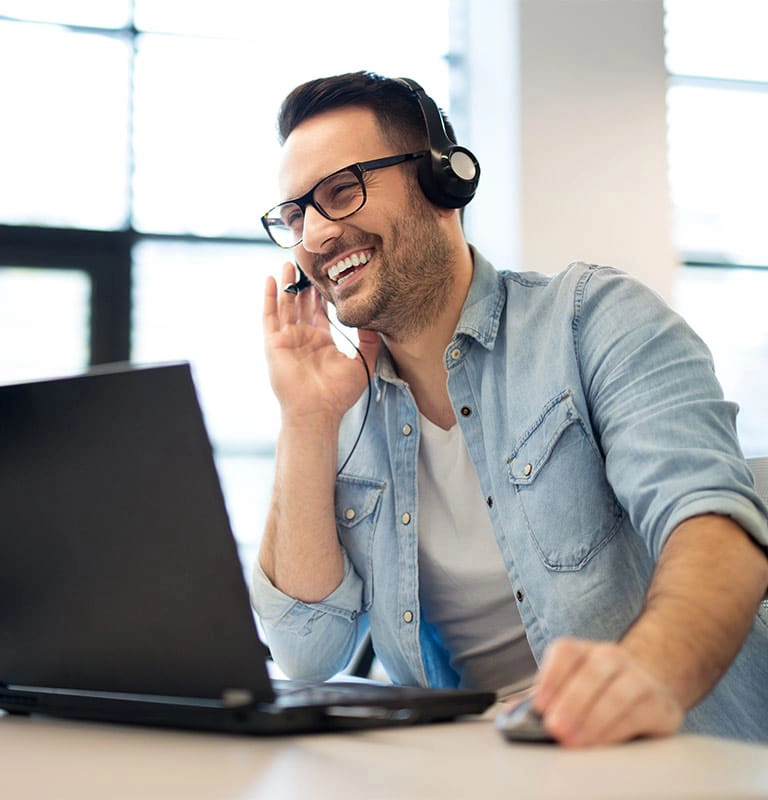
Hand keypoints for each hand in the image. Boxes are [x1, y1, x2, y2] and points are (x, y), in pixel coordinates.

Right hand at [263, 262, 379, 421]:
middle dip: (305, 283)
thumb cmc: (338, 394)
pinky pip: (269, 316)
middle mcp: (303, 339)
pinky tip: (272, 279)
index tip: (330, 273)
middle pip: (302, 304)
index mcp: (322, 343)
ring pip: (286, 305)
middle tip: (309, 261)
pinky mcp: (274, 343)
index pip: (321, 312)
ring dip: (287, 284)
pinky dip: (270, 297)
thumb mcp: (363, 364)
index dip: (324, 293)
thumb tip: (375, 320)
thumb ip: (369, 342)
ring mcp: (287, 340)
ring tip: (290, 261)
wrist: (317, 411)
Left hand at [531, 637, 683, 746]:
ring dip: (593, 719)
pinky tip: (600, 743)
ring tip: (574, 741)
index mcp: (583, 651)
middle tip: (554, 728)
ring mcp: (638, 677)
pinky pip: (638, 715)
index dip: (550, 677)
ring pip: (617, 693)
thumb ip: (543, 700)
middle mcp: (611, 657)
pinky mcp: (660, 704)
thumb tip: (509, 716)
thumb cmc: (598, 692)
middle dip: (571, 702)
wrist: (650, 689)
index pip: (565, 652)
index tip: (537, 704)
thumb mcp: (570, 688)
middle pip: (591, 672)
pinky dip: (616, 730)